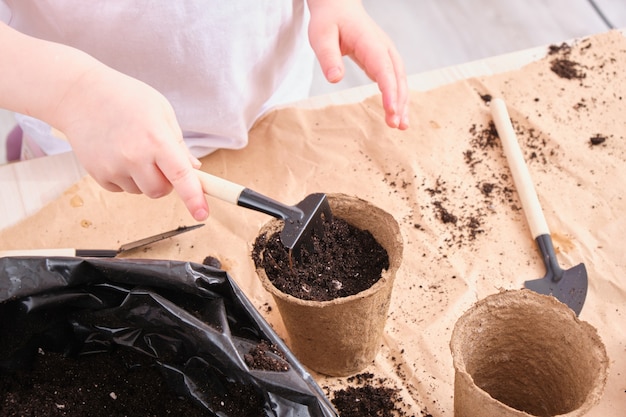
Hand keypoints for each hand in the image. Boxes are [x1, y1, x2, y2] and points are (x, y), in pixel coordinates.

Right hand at [55, 66, 208, 220]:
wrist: (79, 95)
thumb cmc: (125, 98)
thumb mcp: (161, 111)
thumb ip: (178, 143)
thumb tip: (193, 168)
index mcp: (156, 139)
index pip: (181, 176)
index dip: (194, 198)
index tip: (202, 214)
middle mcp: (134, 157)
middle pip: (161, 191)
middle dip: (166, 181)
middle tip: (158, 159)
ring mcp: (114, 167)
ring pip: (141, 191)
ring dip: (144, 179)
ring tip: (132, 149)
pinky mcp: (98, 174)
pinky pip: (122, 189)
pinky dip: (125, 178)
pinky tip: (117, 154)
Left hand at [307, 0, 408, 129]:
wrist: (338, 6)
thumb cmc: (329, 21)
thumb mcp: (321, 36)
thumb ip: (328, 57)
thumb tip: (335, 79)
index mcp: (370, 42)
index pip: (383, 68)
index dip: (389, 90)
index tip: (391, 109)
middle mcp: (384, 48)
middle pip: (397, 77)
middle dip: (399, 102)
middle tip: (396, 125)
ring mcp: (386, 54)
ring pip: (400, 80)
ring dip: (402, 103)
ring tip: (401, 126)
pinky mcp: (384, 60)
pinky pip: (395, 80)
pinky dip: (398, 97)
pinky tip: (396, 113)